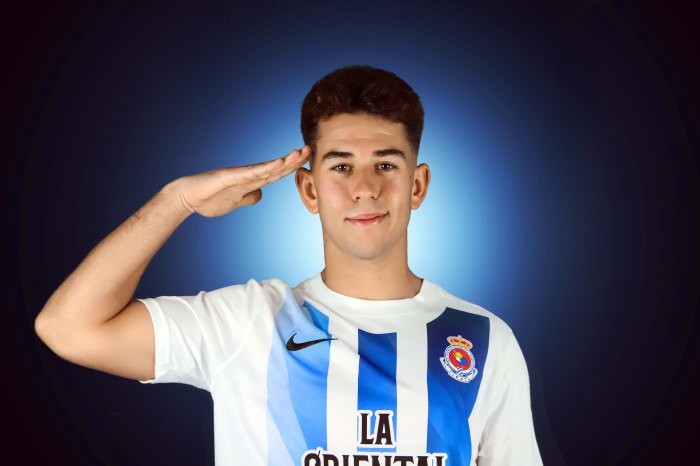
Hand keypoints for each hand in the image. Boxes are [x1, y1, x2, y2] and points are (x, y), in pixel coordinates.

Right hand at [168, 145, 310, 216]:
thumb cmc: (209, 199)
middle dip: (294, 159)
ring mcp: (241, 175)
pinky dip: (266, 167)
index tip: (307, 160)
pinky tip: (278, 162)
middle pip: (276, 167)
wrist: (188, 197)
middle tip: (310, 149)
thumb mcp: (236, 202)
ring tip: (300, 152)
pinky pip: (252, 172)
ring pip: (267, 167)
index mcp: (252, 182)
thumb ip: (249, 197)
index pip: (277, 174)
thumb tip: (261, 194)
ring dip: (285, 160)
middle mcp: (249, 175)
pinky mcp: (231, 176)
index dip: (292, 167)